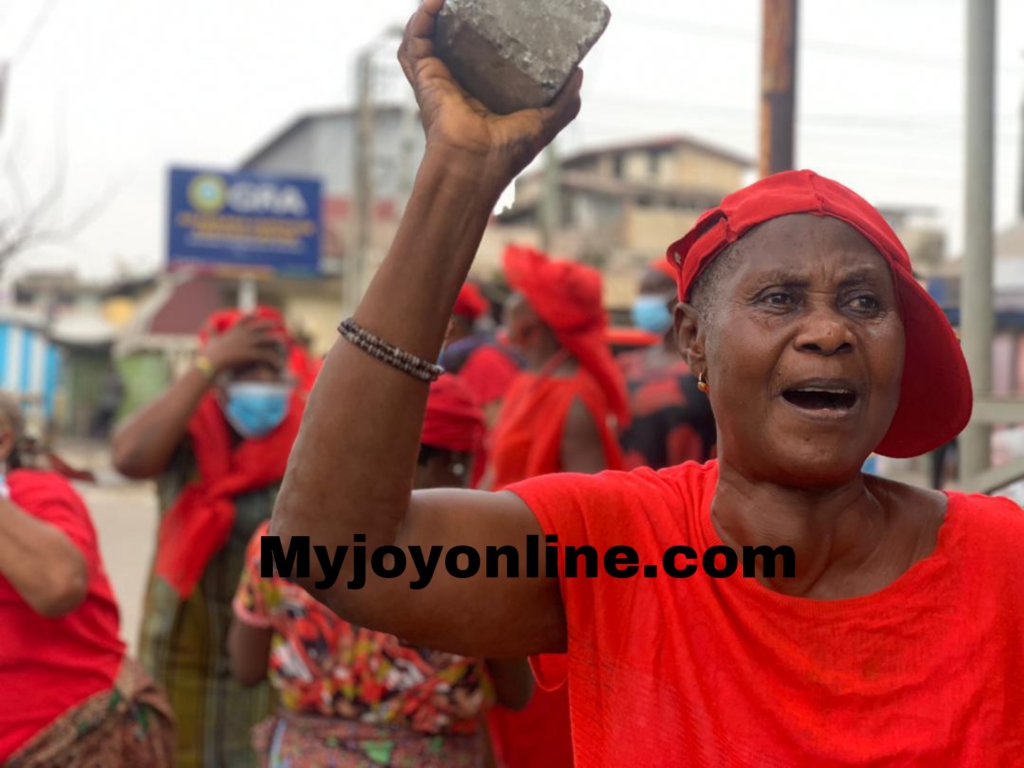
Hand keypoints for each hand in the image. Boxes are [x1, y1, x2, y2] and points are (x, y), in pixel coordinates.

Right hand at [203, 316, 283, 374]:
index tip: (258, 312)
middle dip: (270, 323)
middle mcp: (244, 333)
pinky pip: (268, 356)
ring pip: (269, 339)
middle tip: (278, 323)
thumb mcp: (211, 339)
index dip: (252, 314)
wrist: (210, 363)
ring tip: (284, 344)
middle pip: (261, 325)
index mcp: (234, 330)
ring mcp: (249, 342)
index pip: (245, 318)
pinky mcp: (252, 353)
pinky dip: (275, 360)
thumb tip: (211, 322)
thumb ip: (213, 330)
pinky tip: (280, 364)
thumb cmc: (209, 354)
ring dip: (278, 341)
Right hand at [398, 0, 582, 184]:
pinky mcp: (424, 76)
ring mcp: (436, 79)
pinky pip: (414, 40)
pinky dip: (421, 17)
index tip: (493, 11)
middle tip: (469, 1)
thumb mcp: (545, 123)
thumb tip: (578, 73)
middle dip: (453, 17)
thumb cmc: (505, 154)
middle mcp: (454, 84)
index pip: (475, 55)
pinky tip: (436, 1)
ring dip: (432, 12)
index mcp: (479, 93)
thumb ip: (565, 101)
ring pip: (425, 36)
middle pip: (448, 40)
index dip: (480, 32)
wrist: (475, 167)